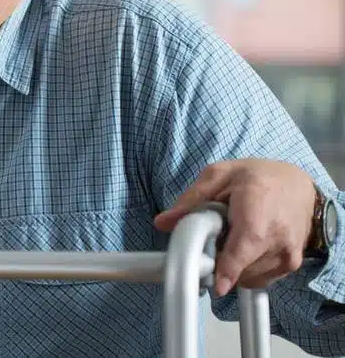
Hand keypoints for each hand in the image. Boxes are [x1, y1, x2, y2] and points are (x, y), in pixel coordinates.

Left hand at [154, 159, 315, 296]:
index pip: (244, 248)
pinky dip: (246, 268)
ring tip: (234, 235)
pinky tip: (245, 246)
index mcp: (257, 212)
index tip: (218, 286)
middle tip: (215, 236)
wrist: (300, 186)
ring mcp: (287, 255)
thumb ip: (190, 200)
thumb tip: (162, 223)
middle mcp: (277, 238)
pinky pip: (258, 278)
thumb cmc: (258, 177)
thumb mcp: (219, 175)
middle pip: (240, 267)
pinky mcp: (290, 265)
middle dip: (218, 258)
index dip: (229, 269)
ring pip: (247, 276)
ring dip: (232, 264)